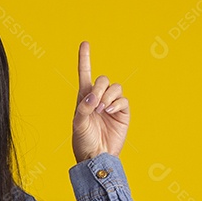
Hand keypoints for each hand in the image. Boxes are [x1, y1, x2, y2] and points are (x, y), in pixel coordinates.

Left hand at [72, 40, 129, 161]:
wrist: (96, 157)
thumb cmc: (83, 142)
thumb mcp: (78, 123)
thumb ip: (84, 107)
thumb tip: (94, 95)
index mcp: (84, 98)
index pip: (84, 74)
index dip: (85, 58)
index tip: (85, 43)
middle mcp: (98, 99)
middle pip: (103, 79)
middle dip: (100, 87)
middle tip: (95, 103)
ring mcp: (112, 105)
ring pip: (115, 87)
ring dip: (108, 95)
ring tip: (102, 109)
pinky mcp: (123, 113)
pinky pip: (123, 99)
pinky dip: (117, 103)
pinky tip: (110, 111)